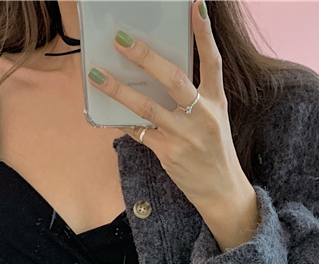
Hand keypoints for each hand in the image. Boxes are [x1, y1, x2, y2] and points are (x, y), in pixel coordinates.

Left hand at [86, 0, 250, 214]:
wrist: (220, 190)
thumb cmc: (213, 150)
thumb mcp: (213, 118)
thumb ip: (194, 96)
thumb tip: (158, 72)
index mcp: (216, 102)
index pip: (213, 61)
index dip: (204, 33)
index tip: (195, 5)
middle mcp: (203, 116)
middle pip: (174, 79)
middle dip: (146, 57)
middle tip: (121, 39)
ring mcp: (184, 135)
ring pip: (148, 107)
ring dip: (119, 89)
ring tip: (97, 74)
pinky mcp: (168, 153)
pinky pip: (139, 131)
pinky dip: (121, 119)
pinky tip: (104, 109)